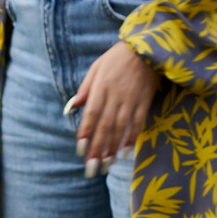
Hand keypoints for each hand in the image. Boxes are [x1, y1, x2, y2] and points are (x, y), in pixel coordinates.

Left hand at [68, 41, 162, 171]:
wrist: (146, 47)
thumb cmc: (117, 57)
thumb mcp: (96, 67)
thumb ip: (84, 89)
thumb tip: (70, 108)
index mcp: (101, 86)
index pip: (91, 115)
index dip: (86, 134)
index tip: (80, 151)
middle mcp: (115, 95)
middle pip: (105, 126)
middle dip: (97, 149)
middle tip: (91, 169)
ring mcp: (131, 100)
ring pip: (120, 128)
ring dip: (112, 149)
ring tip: (106, 166)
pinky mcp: (145, 102)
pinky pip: (138, 123)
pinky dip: (131, 139)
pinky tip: (124, 153)